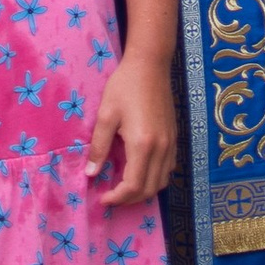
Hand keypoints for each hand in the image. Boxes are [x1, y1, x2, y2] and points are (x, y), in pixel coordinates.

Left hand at [86, 50, 176, 203]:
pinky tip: (140, 170)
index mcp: (142, 144)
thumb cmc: (124, 86)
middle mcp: (161, 148)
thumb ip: (99, 147)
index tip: (102, 198)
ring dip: (143, 191)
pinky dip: (155, 178)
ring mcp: (170, 143)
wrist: (150, 65)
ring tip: (124, 187)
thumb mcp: (105, 115)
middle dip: (129, 199)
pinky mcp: (174, 137)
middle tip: (111, 196)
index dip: (117, 198)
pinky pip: (168, 168)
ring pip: (162, 181)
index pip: (133, 186)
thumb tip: (91, 173)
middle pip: (149, 189)